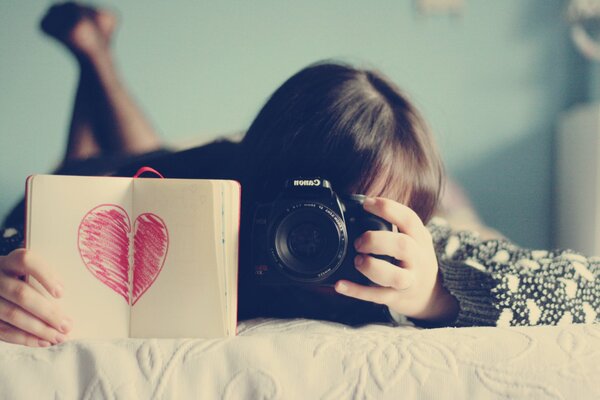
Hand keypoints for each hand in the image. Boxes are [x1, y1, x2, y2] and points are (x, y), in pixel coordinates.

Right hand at [0, 249, 71, 346]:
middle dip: (48, 313)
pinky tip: (43, 342)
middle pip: (21, 294)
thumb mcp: (30, 273)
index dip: (45, 276)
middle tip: (67, 325)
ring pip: (12, 315)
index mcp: (10, 262)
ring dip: (39, 329)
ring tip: (59, 338)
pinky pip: (2, 331)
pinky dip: (24, 339)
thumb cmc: (23, 280)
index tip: (61, 293)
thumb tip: (76, 298)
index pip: (26, 260)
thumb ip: (46, 279)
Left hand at [334, 197, 458, 324]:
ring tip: (357, 261)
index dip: (387, 208)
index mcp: (420, 238)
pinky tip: (340, 284)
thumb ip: (397, 225)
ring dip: (371, 266)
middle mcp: (418, 259)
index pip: (409, 219)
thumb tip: (362, 205)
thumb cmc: (414, 260)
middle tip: (359, 242)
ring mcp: (409, 281)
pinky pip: (376, 296)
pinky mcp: (396, 298)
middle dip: (377, 240)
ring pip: (394, 276)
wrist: (430, 295)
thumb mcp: (415, 239)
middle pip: (403, 246)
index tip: (367, 203)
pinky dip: (356, 291)